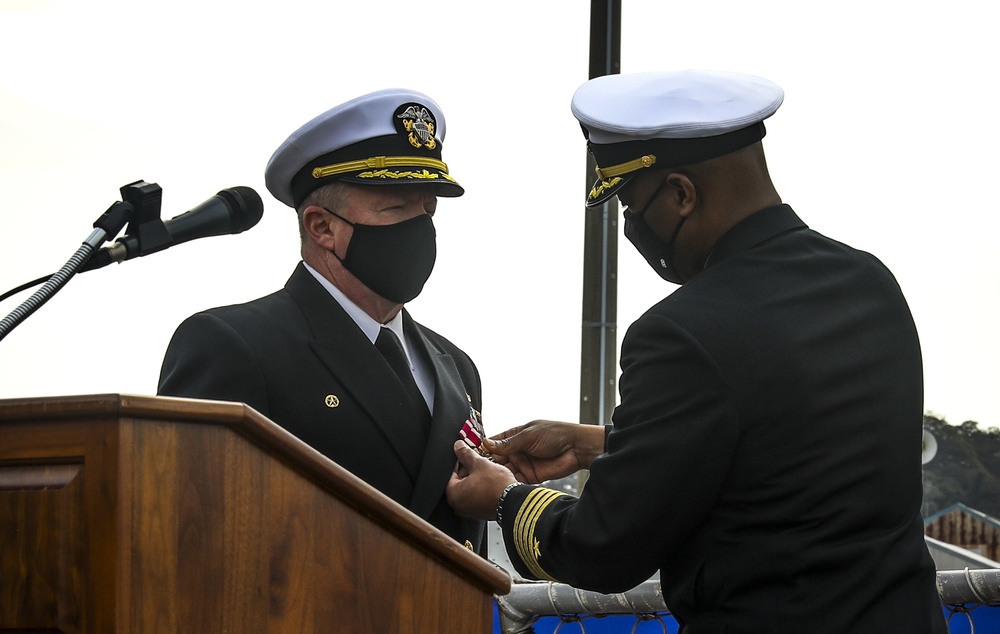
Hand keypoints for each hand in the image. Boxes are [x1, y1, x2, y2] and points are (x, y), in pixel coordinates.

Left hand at [447, 441, 517, 519]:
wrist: (515, 501)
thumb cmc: (497, 487)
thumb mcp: (479, 464)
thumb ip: (466, 454)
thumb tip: (458, 447)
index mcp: (453, 495)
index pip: (450, 473)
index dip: (458, 460)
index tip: (464, 454)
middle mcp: (458, 506)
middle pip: (459, 481)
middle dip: (467, 469)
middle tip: (476, 460)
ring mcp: (470, 510)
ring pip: (469, 488)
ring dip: (475, 477)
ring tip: (485, 469)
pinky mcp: (480, 512)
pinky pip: (476, 495)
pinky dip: (481, 487)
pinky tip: (489, 480)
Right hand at [482, 420, 605, 483]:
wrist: (576, 448)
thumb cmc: (555, 434)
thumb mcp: (528, 435)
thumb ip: (507, 443)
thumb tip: (486, 443)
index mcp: (516, 436)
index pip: (494, 442)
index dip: (483, 447)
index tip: (470, 452)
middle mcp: (517, 450)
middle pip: (497, 459)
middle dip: (487, 463)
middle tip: (474, 469)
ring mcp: (523, 464)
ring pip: (504, 471)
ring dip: (496, 474)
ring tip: (484, 478)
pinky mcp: (530, 477)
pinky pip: (515, 481)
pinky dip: (507, 483)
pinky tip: (499, 485)